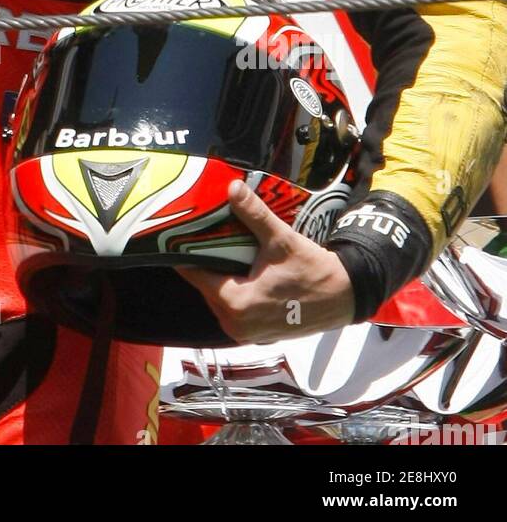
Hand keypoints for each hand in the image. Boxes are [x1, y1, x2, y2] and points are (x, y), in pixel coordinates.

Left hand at [175, 179, 355, 343]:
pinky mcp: (258, 335)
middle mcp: (235, 324)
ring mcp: (247, 333)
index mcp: (236, 303)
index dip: (185, 254)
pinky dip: (234, 293)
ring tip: (219, 252)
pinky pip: (234, 310)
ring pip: (219, 300)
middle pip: (206, 288)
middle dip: (204, 264)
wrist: (344, 297)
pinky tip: (240, 272)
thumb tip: (232, 187)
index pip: (195, 275)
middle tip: (200, 237)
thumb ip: (253, 214)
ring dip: (219, 279)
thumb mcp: (280, 240)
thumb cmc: (312, 270)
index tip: (177, 235)